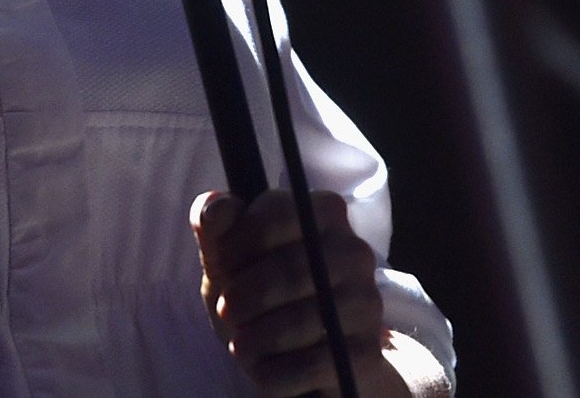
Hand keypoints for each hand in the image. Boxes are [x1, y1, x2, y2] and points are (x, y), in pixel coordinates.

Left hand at [195, 189, 405, 396]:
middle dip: (242, 299)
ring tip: (241, 345)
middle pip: (288, 272)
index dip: (234, 246)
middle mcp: (355, 252)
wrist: (308, 356)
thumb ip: (217, 227)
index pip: (273, 217)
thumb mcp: (233, 259)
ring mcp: (366, 303)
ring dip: (253, 340)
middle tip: (227, 311)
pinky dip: (273, 374)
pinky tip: (263, 370)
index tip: (221, 266)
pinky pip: (308, 366)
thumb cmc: (263, 294)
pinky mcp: (366, 354)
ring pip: (298, 322)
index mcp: (325, 213)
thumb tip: (212, 206)